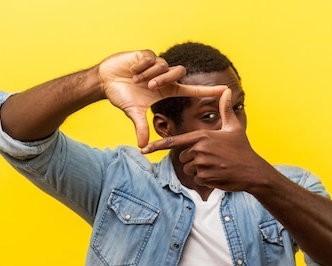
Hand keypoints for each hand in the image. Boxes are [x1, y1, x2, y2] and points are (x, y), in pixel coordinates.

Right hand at [98, 50, 226, 147]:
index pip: (192, 90)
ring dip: (150, 74)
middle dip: (163, 80)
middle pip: (179, 72)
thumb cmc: (122, 95)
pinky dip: (141, 67)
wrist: (106, 81)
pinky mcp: (146, 55)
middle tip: (149, 87)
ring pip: (164, 65)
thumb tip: (142, 146)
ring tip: (136, 80)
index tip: (226, 90)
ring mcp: (156, 64)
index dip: (208, 90)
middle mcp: (164, 77)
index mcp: (167, 90)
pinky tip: (132, 71)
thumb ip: (141, 127)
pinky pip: (150, 58)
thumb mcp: (133, 112)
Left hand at [141, 88, 271, 191]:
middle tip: (212, 158)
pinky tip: (218, 174)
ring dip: (199, 169)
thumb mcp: (233, 127)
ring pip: (189, 169)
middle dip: (193, 159)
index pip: (174, 142)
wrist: (252, 171)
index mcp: (202, 136)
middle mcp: (199, 149)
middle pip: (183, 157)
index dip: (157, 146)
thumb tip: (226, 91)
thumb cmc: (242, 148)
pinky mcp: (205, 177)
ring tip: (216, 166)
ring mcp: (201, 164)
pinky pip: (197, 179)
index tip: (144, 149)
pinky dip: (205, 179)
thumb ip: (225, 110)